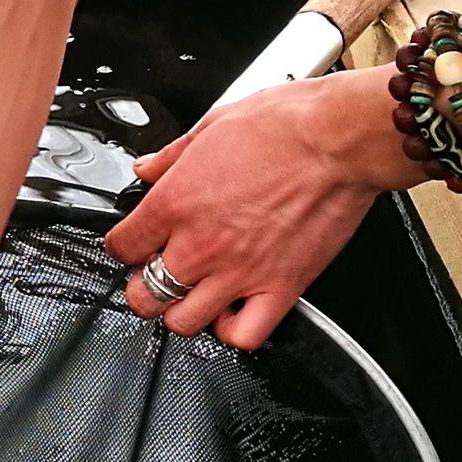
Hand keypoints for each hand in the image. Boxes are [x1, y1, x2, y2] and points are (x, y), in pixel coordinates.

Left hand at [104, 70, 414, 348]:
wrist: (340, 140)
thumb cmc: (285, 125)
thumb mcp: (211, 125)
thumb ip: (171, 155)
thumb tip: (147, 168)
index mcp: (176, 202)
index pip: (121, 246)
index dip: (123, 246)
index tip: (134, 243)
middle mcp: (201, 244)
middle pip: (144, 294)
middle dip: (142, 288)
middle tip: (155, 275)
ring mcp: (239, 271)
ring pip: (183, 322)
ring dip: (182, 312)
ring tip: (192, 295)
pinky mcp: (281, 287)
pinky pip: (244, 335)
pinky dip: (233, 331)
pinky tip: (234, 311)